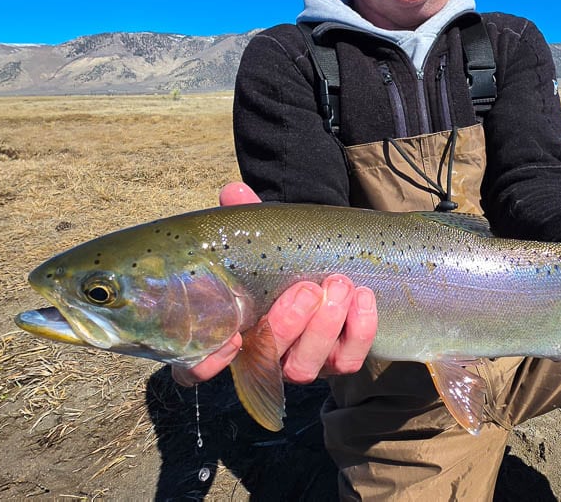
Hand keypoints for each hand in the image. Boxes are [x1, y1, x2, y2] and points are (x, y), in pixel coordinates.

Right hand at [172, 183, 377, 386]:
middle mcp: (262, 356)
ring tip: (338, 284)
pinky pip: (349, 359)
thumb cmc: (282, 258)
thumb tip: (234, 191)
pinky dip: (359, 329)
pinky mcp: (338, 361)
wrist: (325, 265)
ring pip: (306, 366)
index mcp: (229, 330)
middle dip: (289, 324)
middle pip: (268, 361)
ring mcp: (301, 362)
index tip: (231, 335)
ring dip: (325, 326)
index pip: (198, 369)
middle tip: (307, 287)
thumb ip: (247, 219)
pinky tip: (362, 296)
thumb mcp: (264, 239)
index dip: (209, 364)